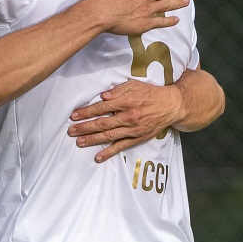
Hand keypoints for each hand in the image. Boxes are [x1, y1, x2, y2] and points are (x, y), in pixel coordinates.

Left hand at [67, 80, 183, 162]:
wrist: (171, 105)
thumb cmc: (150, 93)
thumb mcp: (134, 85)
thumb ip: (117, 90)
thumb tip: (102, 97)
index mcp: (126, 102)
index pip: (101, 108)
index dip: (86, 112)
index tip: (74, 115)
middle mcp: (128, 117)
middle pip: (102, 123)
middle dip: (85, 127)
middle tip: (71, 131)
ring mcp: (133, 130)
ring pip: (109, 136)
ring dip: (92, 140)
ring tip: (79, 142)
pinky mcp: (138, 138)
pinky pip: (121, 146)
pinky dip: (109, 152)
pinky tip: (98, 157)